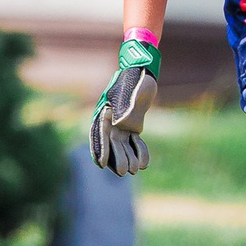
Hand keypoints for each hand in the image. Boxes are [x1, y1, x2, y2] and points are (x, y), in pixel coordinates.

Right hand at [88, 37, 159, 174]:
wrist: (142, 72)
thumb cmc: (134, 79)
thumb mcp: (131, 90)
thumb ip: (126, 106)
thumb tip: (120, 124)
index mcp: (105, 112)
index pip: (100, 134)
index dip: (101, 149)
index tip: (102, 164)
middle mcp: (111, 121)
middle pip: (111, 143)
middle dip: (117, 158)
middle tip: (124, 172)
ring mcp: (121, 125)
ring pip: (122, 145)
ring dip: (127, 158)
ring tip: (135, 171)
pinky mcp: (132, 126)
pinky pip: (134, 142)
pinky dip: (139, 151)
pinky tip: (145, 164)